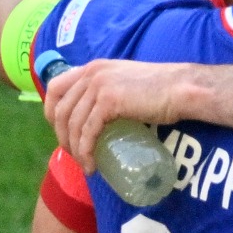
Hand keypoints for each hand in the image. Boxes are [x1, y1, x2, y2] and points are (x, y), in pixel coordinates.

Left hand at [43, 59, 190, 173]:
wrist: (182, 88)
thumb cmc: (161, 89)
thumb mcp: (126, 82)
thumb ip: (110, 89)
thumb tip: (100, 114)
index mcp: (94, 67)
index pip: (55, 87)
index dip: (51, 112)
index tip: (61, 131)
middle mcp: (92, 73)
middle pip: (60, 109)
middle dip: (63, 136)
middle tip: (74, 154)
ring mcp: (99, 86)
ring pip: (73, 123)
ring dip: (75, 149)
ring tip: (85, 164)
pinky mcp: (109, 101)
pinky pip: (88, 131)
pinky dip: (86, 151)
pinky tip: (92, 164)